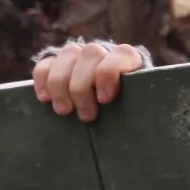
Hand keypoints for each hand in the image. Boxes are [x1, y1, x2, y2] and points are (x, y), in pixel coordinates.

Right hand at [32, 40, 147, 121]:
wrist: (108, 113)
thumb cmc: (129, 116)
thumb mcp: (138, 114)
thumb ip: (140, 113)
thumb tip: (146, 135)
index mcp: (129, 61)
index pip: (122, 55)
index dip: (110, 74)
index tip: (105, 99)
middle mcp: (103, 53)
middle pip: (90, 54)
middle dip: (84, 85)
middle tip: (86, 116)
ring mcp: (79, 56)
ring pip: (67, 55)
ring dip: (62, 84)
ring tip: (64, 111)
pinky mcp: (57, 64)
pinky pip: (46, 63)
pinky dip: (42, 79)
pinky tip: (44, 99)